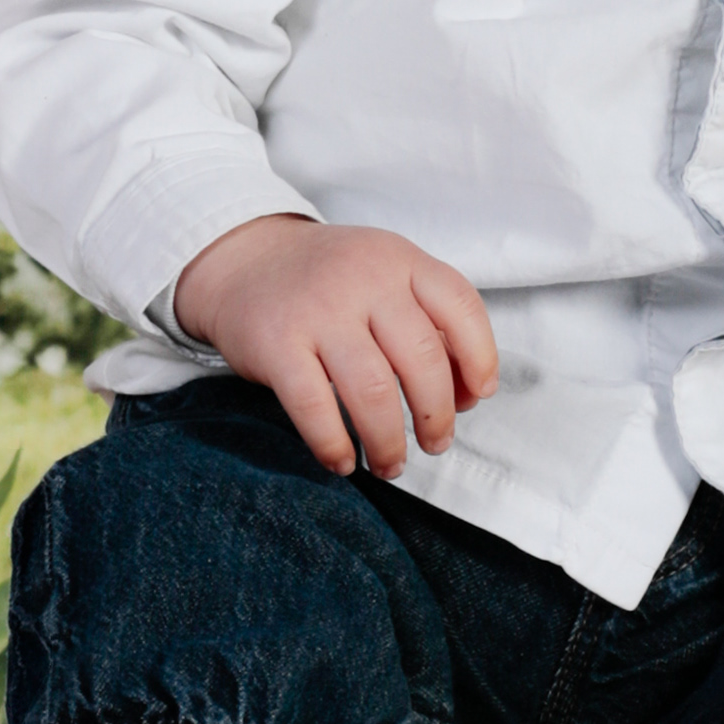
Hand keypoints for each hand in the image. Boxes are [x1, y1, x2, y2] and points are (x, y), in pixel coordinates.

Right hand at [174, 213, 498, 479]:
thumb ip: (428, 323)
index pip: (461, 307)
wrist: (244, 259)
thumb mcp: (384, 277)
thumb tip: (467, 395)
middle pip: (422, 360)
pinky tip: (343, 460)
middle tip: (433, 445)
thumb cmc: (327, 281)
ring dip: (390, 442)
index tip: (474, 399)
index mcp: (399, 260)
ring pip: (374, 392)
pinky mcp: (277, 343)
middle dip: (436, 416)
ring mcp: (319, 311)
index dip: (479, 359)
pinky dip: (335, 445)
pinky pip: (315, 408)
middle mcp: (364, 280)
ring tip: (390, 463)